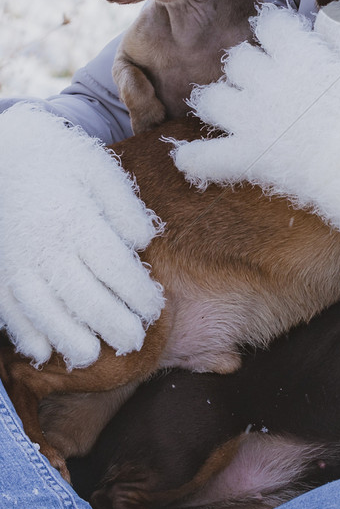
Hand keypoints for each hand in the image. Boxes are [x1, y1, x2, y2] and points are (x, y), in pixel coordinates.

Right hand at [0, 104, 163, 367]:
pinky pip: (9, 309)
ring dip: (68, 336)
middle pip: (81, 294)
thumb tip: (142, 242)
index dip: (136, 291)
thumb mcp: (99, 169)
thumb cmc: (62, 160)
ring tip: (92, 356)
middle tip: (134, 341)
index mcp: (75, 218)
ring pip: (44, 309)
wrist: (7, 153)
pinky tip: (43, 350)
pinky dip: (25, 332)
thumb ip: (123, 206)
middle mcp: (44, 245)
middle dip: (110, 322)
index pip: (112, 265)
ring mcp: (16, 261)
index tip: (155, 308)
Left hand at [173, 0, 339, 239]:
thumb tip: (324, 11)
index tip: (289, 39)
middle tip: (268, 76)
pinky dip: (195, 157)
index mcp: (298, 54)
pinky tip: (188, 156)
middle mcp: (266, 82)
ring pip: (210, 99)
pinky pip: (205, 157)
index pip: (269, 24)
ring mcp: (253, 121)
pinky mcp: (249, 158)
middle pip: (237, 59)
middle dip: (250, 62)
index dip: (279, 28)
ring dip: (219, 99)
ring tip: (234, 106)